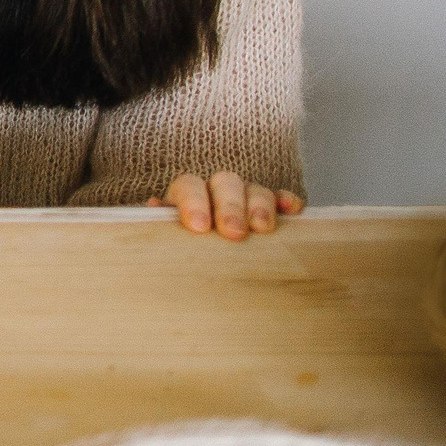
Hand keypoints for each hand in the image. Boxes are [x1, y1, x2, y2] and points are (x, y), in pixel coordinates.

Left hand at [149, 171, 301, 238]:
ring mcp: (246, 197)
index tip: (199, 227)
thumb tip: (153, 208)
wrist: (203, 263)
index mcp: (187, 195)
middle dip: (229, 206)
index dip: (193, 202)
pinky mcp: (273, 209)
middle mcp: (217, 191)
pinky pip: (281, 198)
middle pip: (225, 182)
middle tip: (234, 232)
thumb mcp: (169, 242)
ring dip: (259, 206)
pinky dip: (287, 201)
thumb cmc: (182, 252)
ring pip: (255, 189)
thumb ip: (160, 227)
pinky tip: (292, 211)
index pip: (188, 185)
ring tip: (262, 229)